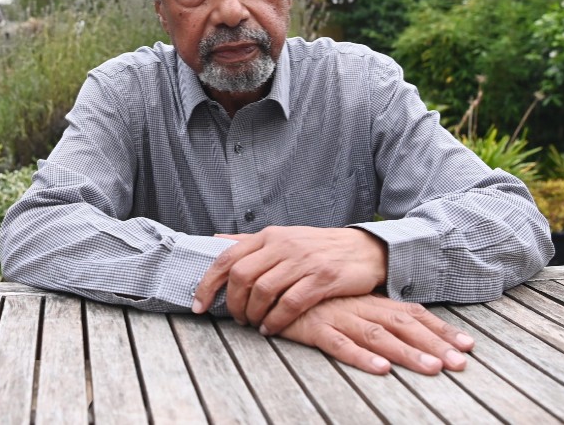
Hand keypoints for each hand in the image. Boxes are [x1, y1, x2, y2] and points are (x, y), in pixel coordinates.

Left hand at [193, 226, 386, 334]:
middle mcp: (283, 245)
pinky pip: (289, 304)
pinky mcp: (321, 278)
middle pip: (242, 276)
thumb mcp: (284, 237)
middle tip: (237, 319)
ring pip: (263, 291)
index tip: (199, 305)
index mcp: (270, 235)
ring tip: (255, 324)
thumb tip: (216, 241)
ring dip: (254, 314)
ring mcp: (302, 261)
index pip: (227, 257)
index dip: (208, 283)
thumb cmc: (319, 247)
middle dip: (233, 303)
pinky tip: (272, 328)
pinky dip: (275, 320)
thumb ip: (250, 241)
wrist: (364, 249)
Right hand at [279, 294, 474, 374]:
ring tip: (433, 368)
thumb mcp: (344, 301)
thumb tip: (399, 326)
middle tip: (461, 363)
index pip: (411, 313)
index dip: (439, 329)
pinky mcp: (315, 327)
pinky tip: (380, 368)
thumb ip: (369, 312)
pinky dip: (361, 356)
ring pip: (378, 335)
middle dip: (435, 344)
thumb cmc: (310, 296)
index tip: (467, 346)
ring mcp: (338, 316)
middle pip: (403, 325)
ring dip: (407, 353)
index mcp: (369, 301)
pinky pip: (340, 343)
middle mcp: (359, 306)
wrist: (271, 280)